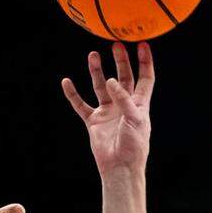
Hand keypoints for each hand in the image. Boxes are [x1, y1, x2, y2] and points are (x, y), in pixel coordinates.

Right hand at [62, 42, 152, 178]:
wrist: (119, 167)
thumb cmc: (133, 146)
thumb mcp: (135, 119)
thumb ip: (124, 99)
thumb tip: (112, 80)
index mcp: (139, 104)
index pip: (145, 78)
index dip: (145, 62)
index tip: (142, 44)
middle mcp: (123, 105)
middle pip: (123, 77)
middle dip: (120, 61)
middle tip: (115, 45)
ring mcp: (108, 112)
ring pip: (101, 86)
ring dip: (97, 71)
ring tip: (93, 55)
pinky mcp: (94, 121)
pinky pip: (81, 104)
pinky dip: (73, 94)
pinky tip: (66, 82)